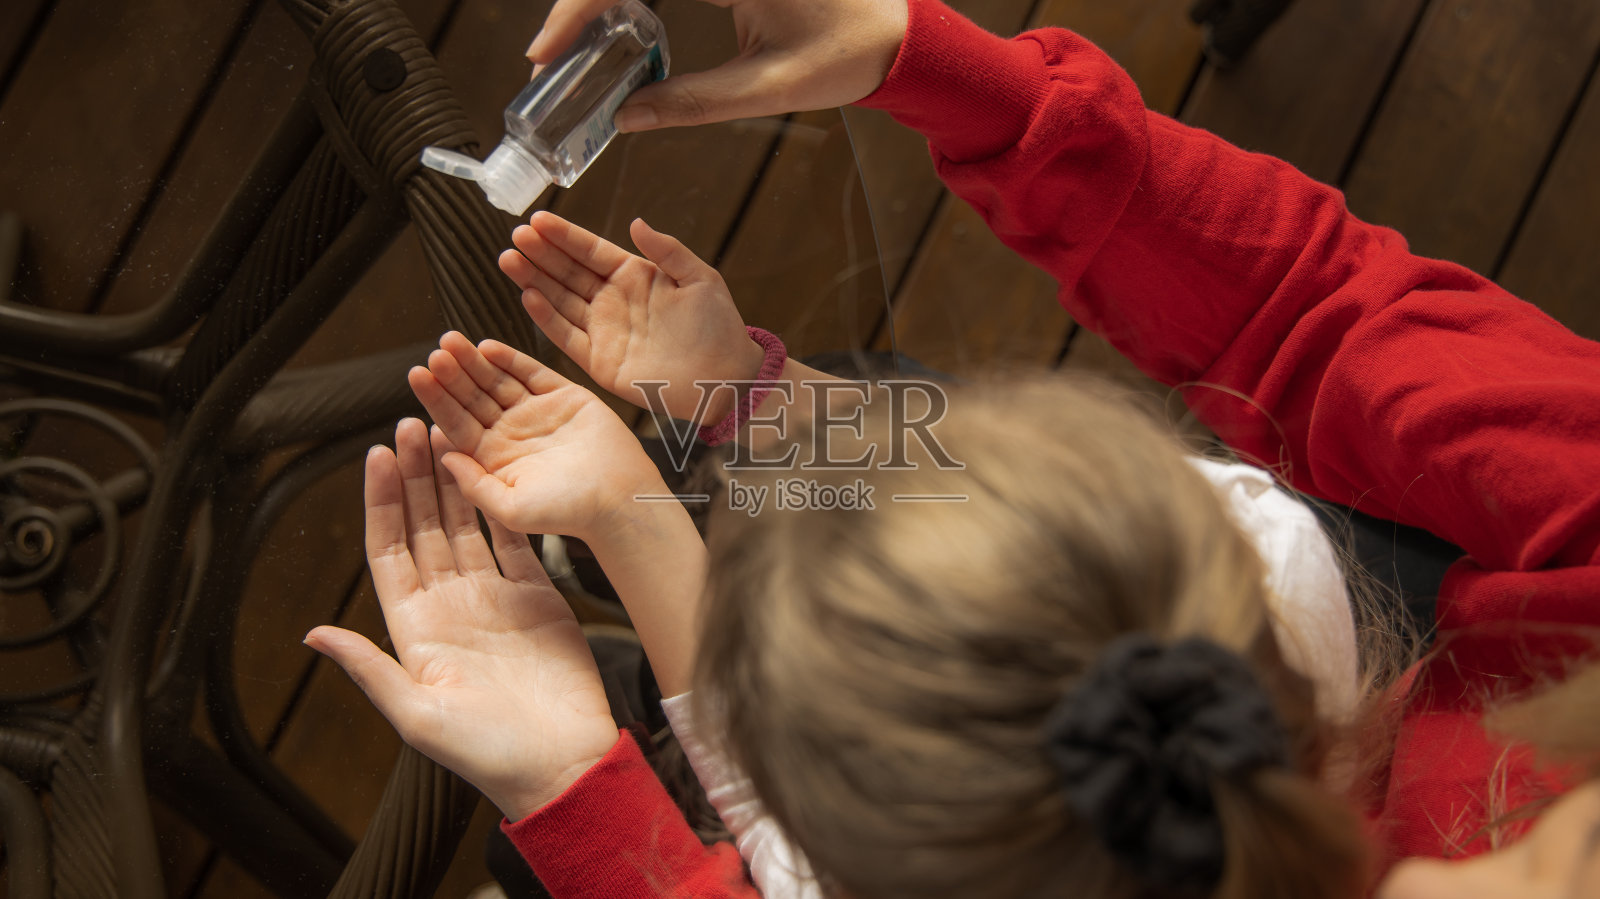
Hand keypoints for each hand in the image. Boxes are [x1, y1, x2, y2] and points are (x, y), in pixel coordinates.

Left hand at [304, 420, 619, 820]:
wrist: (561, 762)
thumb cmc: (487, 752)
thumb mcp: (416, 714)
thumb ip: (369, 668)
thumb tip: (312, 634)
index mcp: (415, 630)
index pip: (387, 551)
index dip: (380, 502)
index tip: (376, 455)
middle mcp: (449, 606)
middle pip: (424, 527)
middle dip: (415, 476)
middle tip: (411, 422)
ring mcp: (493, 598)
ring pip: (465, 526)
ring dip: (453, 482)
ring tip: (446, 432)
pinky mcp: (536, 597)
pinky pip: (514, 542)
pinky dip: (501, 507)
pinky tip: (492, 473)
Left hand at [407, 331, 668, 541]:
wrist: (619, 499)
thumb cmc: (568, 512)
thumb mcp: (510, 509)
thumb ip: (473, 485)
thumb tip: (443, 457)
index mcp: (493, 458)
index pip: (456, 424)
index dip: (437, 400)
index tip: (417, 376)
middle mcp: (510, 432)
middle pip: (472, 397)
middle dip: (452, 376)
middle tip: (434, 354)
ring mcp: (536, 412)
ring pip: (497, 381)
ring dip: (474, 362)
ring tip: (451, 342)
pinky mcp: (564, 395)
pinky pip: (532, 372)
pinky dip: (510, 358)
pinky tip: (487, 347)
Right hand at [499, 211, 761, 423]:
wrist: (725, 377)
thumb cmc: (719, 327)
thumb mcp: (700, 279)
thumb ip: (667, 250)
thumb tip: (636, 223)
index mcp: (635, 276)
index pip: (591, 250)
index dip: (564, 235)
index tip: (538, 219)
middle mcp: (613, 300)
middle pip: (568, 272)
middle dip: (541, 253)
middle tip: (515, 236)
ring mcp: (604, 329)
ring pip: (560, 299)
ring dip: (534, 279)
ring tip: (509, 259)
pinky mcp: (599, 361)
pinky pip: (566, 336)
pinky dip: (546, 318)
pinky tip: (527, 295)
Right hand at [526, 0, 908, 131]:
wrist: (899, 35)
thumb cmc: (847, 53)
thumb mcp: (766, 88)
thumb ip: (691, 102)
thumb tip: (624, 117)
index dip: (578, 9)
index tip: (548, 51)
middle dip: (579, 7)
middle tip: (551, 57)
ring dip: (600, 2)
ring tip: (573, 48)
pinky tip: (613, 28)